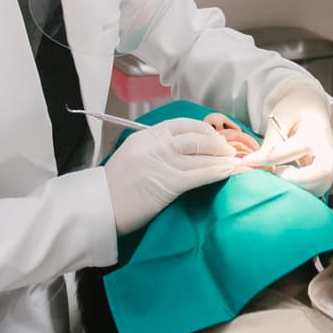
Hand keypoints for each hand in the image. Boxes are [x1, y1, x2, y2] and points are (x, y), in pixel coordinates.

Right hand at [104, 118, 244, 237]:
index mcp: (145, 136)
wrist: (98, 208)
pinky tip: (227, 172)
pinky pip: (199, 174)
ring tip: (234, 162)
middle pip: (196, 137)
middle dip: (217, 143)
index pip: (182, 124)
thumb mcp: (131, 155)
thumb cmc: (114, 187)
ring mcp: (162, 163)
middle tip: (229, 151)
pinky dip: (216, 172)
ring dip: (222, 158)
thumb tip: (181, 149)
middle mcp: (155, 144)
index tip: (214, 137)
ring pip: (201, 155)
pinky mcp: (168, 183)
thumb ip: (154, 148)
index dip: (203, 130)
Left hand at [259, 82, 332, 192]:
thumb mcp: (280, 120)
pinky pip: (313, 190)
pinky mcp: (324, 177)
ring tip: (276, 177)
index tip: (244, 162)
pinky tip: (283, 182)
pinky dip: (298, 191)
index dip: (264, 159)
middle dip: (294, 179)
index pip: (289, 151)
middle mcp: (327, 152)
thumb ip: (270, 145)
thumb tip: (256, 168)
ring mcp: (329, 166)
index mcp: (314, 133)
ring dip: (296, 188)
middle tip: (276, 173)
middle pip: (321, 174)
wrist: (314, 110)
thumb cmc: (295, 112)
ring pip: (318, 187)